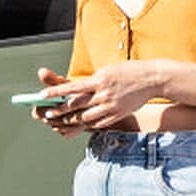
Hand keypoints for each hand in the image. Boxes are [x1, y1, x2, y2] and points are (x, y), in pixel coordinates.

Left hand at [36, 63, 163, 133]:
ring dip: (73, 120)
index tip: (42, 95)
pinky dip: (89, 123)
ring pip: (86, 117)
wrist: (152, 78)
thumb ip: (94, 81)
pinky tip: (83, 124)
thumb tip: (80, 90)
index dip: (55, 92)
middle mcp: (104, 93)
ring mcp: (111, 105)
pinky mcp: (118, 113)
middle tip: (48, 114)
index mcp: (99, 79)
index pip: (72, 87)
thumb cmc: (129, 71)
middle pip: (76, 106)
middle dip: (60, 111)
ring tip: (63, 121)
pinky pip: (99, 122)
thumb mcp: (109, 71)